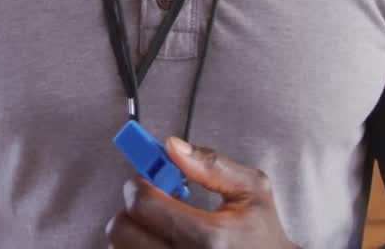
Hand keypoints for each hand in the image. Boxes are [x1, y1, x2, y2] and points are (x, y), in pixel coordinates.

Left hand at [106, 137, 296, 248]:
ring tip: (159, 223)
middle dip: (132, 208)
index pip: (144, 204)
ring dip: (132, 230)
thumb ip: (212, 164)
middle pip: (122, 231)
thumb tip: (173, 147)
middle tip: (153, 200)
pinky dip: (136, 245)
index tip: (150, 177)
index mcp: (208, 238)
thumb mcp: (253, 190)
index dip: (140, 183)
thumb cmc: (263, 234)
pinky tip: (159, 239)